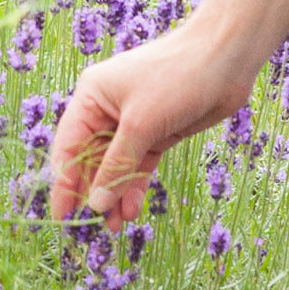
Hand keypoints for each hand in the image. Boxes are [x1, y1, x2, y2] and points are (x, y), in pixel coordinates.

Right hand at [46, 30, 245, 226]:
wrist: (227, 59)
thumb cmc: (177, 77)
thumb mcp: (141, 124)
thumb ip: (116, 165)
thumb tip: (95, 203)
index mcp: (91, 97)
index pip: (68, 147)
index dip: (63, 183)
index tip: (61, 217)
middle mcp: (107, 111)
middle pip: (90, 160)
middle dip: (91, 193)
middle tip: (91, 230)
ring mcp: (133, 123)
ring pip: (115, 167)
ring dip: (114, 196)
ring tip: (114, 227)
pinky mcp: (157, 133)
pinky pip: (138, 166)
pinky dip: (134, 187)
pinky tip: (132, 209)